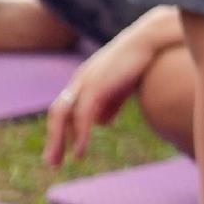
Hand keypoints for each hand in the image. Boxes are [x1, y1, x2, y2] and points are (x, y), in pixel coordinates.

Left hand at [44, 6, 177, 167]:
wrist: (151, 41)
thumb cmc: (139, 62)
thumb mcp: (120, 87)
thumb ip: (109, 104)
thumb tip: (102, 123)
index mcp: (84, 81)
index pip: (65, 108)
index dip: (61, 129)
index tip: (60, 149)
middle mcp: (80, 81)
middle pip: (58, 113)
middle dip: (54, 139)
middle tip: (52, 162)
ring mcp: (86, 83)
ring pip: (63, 116)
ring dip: (58, 141)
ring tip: (57, 162)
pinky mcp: (96, 87)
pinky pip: (82, 117)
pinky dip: (79, 136)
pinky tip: (79, 152)